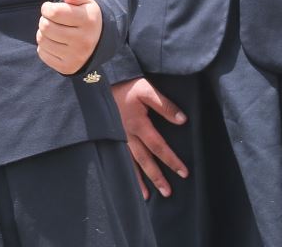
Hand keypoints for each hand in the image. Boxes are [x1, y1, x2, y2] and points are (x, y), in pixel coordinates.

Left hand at [36, 0, 102, 74]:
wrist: (96, 44)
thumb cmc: (84, 17)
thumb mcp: (83, 2)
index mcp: (88, 20)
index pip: (54, 12)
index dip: (47, 8)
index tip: (50, 7)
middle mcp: (83, 40)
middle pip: (46, 27)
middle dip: (45, 20)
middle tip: (52, 19)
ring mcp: (76, 56)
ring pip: (42, 40)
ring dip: (43, 33)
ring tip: (53, 30)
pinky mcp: (67, 68)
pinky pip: (42, 54)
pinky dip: (44, 46)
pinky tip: (54, 42)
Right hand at [114, 77, 188, 198]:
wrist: (98, 83)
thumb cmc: (125, 85)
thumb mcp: (146, 90)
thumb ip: (164, 105)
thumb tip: (183, 120)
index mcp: (138, 125)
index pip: (158, 147)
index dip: (171, 160)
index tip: (183, 173)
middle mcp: (127, 136)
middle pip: (145, 161)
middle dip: (156, 177)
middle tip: (167, 193)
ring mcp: (117, 138)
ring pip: (130, 164)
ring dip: (138, 181)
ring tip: (145, 197)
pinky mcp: (110, 137)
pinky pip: (118, 158)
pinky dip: (123, 172)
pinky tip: (125, 181)